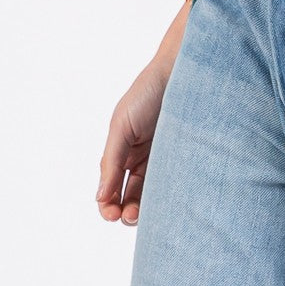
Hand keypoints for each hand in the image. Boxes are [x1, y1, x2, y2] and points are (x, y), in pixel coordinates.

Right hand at [96, 0, 189, 224]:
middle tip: (131, 215)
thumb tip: (101, 197)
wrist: (182, 70)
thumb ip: (111, 160)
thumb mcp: (122, 125)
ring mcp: (162, 159)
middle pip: (129, 197)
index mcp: (120, 151)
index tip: (112, 214)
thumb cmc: (147, 92)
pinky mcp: (183, 157)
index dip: (108, 205)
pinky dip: (167, 198)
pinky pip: (173, 184)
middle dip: (126, 212)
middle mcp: (140, 158)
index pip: (110, 189)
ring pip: (151, 195)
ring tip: (146, 213)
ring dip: (145, 210)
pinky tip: (167, 205)